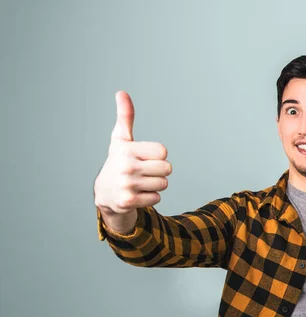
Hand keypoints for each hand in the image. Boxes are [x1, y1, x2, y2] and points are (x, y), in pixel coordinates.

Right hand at [94, 91, 171, 217]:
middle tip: (143, 172)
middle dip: (159, 171)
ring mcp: (126, 185)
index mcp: (126, 149)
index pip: (163, 152)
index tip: (144, 157)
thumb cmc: (118, 161)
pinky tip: (137, 194)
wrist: (105, 192)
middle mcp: (125, 166)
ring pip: (163, 184)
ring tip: (140, 182)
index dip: (157, 155)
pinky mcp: (128, 201)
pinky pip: (156, 198)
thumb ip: (125, 117)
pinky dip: (150, 198)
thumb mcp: (121, 139)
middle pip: (167, 168)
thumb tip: (121, 92)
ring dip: (155, 185)